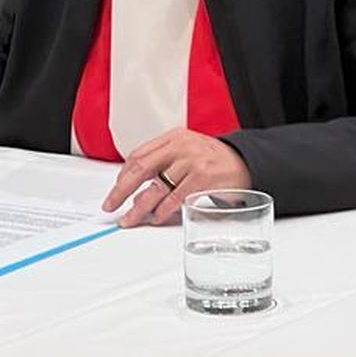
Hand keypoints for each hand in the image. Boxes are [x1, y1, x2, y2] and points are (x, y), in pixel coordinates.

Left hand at [101, 128, 250, 226]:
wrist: (244, 161)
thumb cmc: (212, 160)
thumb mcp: (185, 152)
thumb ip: (162, 166)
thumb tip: (135, 192)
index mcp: (173, 137)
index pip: (138, 155)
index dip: (123, 176)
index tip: (115, 191)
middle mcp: (181, 146)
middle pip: (141, 168)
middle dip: (122, 190)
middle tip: (111, 205)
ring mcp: (192, 161)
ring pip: (156, 187)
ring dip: (139, 207)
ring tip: (130, 218)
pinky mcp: (203, 178)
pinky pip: (175, 198)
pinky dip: (163, 210)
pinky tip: (156, 217)